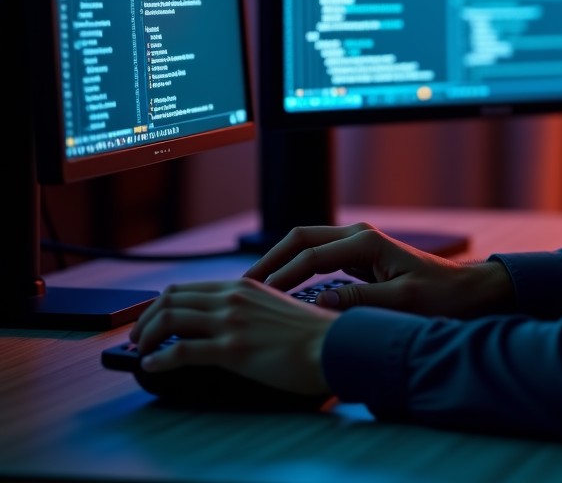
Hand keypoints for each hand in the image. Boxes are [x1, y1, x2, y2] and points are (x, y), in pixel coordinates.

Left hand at [128, 278, 335, 394]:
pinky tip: (152, 365)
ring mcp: (232, 323)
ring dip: (146, 335)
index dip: (160, 304)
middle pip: (171, 299)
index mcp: (243, 287)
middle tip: (136, 336)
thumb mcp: (276, 307)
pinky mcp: (232, 350)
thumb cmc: (311, 334)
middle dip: (145, 318)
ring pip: (170, 319)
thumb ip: (250, 307)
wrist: (332, 346)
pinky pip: (182, 351)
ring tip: (139, 349)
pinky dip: (159, 359)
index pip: (187, 288)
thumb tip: (226, 319)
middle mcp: (233, 299)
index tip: (150, 319)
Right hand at [243, 222, 514, 317]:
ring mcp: (358, 243)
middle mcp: (359, 235)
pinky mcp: (359, 256)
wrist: (466, 290)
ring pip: (307, 245)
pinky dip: (296, 269)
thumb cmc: (440, 296)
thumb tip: (317, 305)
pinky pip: (319, 258)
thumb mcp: (401, 303)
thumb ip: (358, 303)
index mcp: (366, 241)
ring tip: (254, 289)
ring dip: (281, 263)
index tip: (257, 296)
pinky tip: (283, 290)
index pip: (310, 254)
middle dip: (271, 260)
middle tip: (242, 287)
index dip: (281, 275)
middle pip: (301, 238)